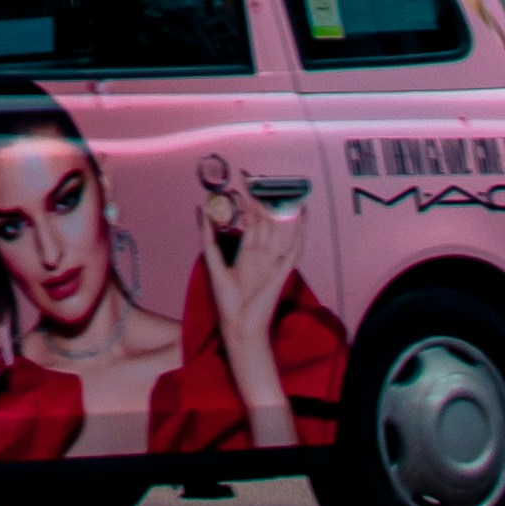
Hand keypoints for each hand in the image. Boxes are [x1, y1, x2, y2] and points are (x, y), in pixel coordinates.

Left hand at [194, 159, 298, 419]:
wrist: (240, 328)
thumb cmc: (227, 302)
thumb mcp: (214, 263)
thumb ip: (208, 237)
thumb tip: (201, 209)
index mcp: (246, 254)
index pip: (248, 220)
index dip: (244, 202)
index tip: (238, 182)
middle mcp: (261, 255)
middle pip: (262, 221)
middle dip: (257, 199)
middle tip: (251, 177)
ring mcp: (273, 262)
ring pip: (277, 229)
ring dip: (274, 208)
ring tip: (270, 187)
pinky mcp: (282, 271)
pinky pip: (295, 248)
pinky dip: (301, 231)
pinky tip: (303, 213)